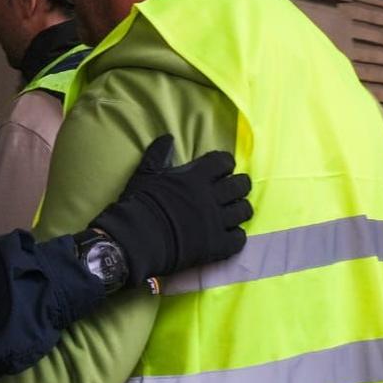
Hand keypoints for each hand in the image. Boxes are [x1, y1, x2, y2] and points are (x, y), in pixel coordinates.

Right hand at [89, 135, 251, 283]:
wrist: (138, 238)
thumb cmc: (140, 204)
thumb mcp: (146, 174)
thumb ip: (159, 154)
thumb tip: (167, 137)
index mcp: (196, 176)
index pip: (223, 162)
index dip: (225, 164)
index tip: (222, 169)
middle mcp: (212, 196)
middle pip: (240, 185)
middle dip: (240, 185)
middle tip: (233, 190)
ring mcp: (217, 221)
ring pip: (244, 211)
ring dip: (240, 209)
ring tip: (233, 212)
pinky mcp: (218, 245)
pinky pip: (239, 238)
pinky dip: (237, 236)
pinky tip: (229, 235)